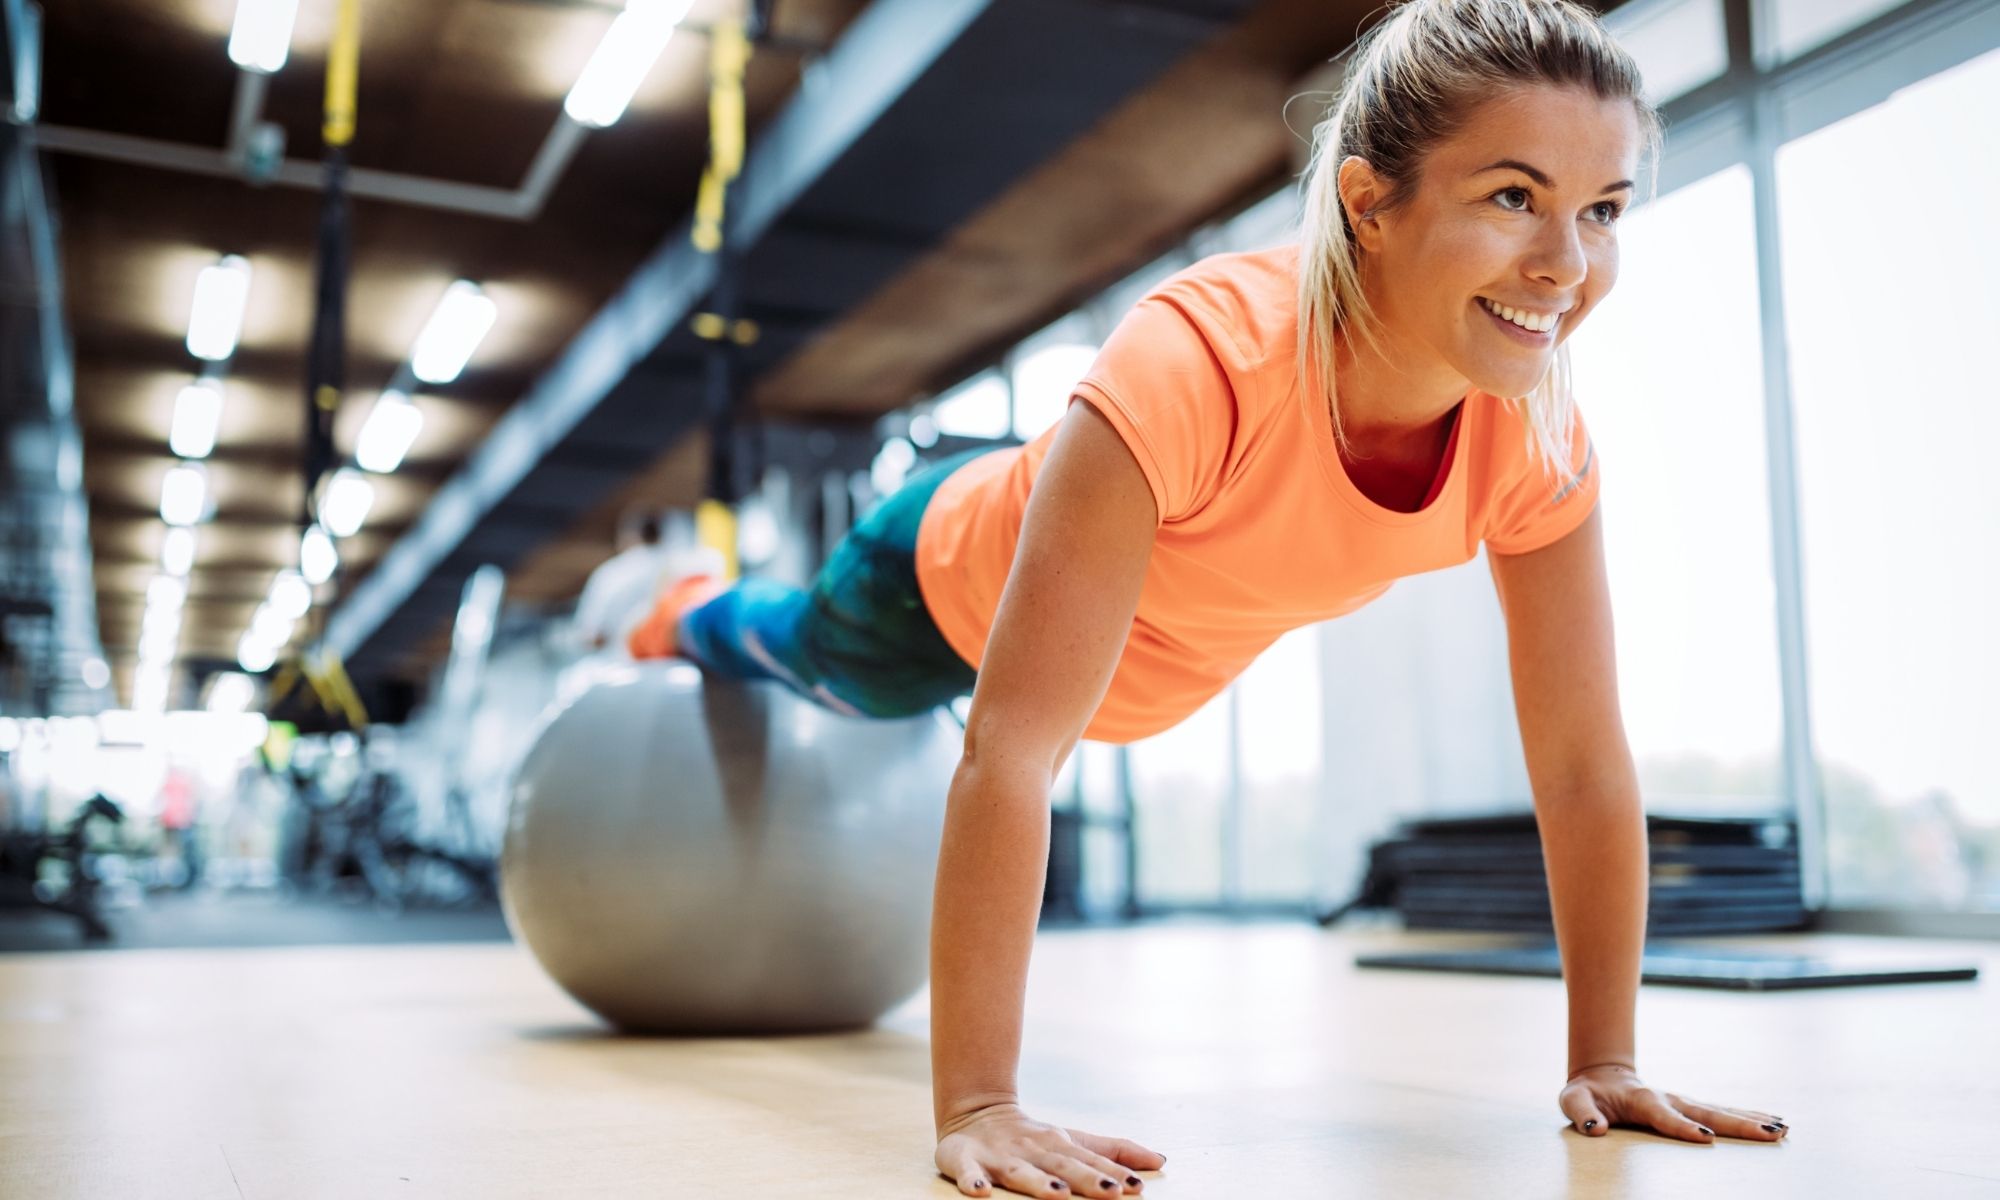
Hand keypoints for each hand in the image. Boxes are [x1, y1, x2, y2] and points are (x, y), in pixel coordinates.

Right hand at [935, 1102, 1164, 1196]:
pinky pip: (966, 1171)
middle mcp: (1033, 1150)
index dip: (1112, 1173)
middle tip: (1111, 1194)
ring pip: (1021, 1172)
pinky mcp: (965, 1158)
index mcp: (1059, 1145)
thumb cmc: (1034, 1137)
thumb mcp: (1074, 1140)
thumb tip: (1159, 1161)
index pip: (1090, 1161)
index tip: (1137, 1187)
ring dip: (1039, 1183)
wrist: (974, 1110)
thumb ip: (1113, 1151)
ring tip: (1058, 1194)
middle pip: (1062, 1166)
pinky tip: (978, 1193)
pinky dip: (971, 1180)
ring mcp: (999, 1156)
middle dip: (1086, 1179)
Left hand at [1560, 1064, 1790, 1142]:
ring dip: (1752, 1120)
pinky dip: (1748, 1117)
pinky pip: (1723, 1112)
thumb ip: (1582, 1114)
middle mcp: (1669, 1098)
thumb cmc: (1586, 1094)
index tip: (1707, 1138)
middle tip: (1772, 1132)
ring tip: (1784, 1129)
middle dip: (1739, 1124)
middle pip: (1708, 1112)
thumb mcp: (1572, 1102)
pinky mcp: (1690, 1106)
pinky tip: (1774, 1125)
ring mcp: (1683, 1101)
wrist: (1599, 1075)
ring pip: (1721, 1111)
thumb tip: (1595, 1130)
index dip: (1683, 1127)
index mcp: (1642, 1100)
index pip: (1665, 1117)